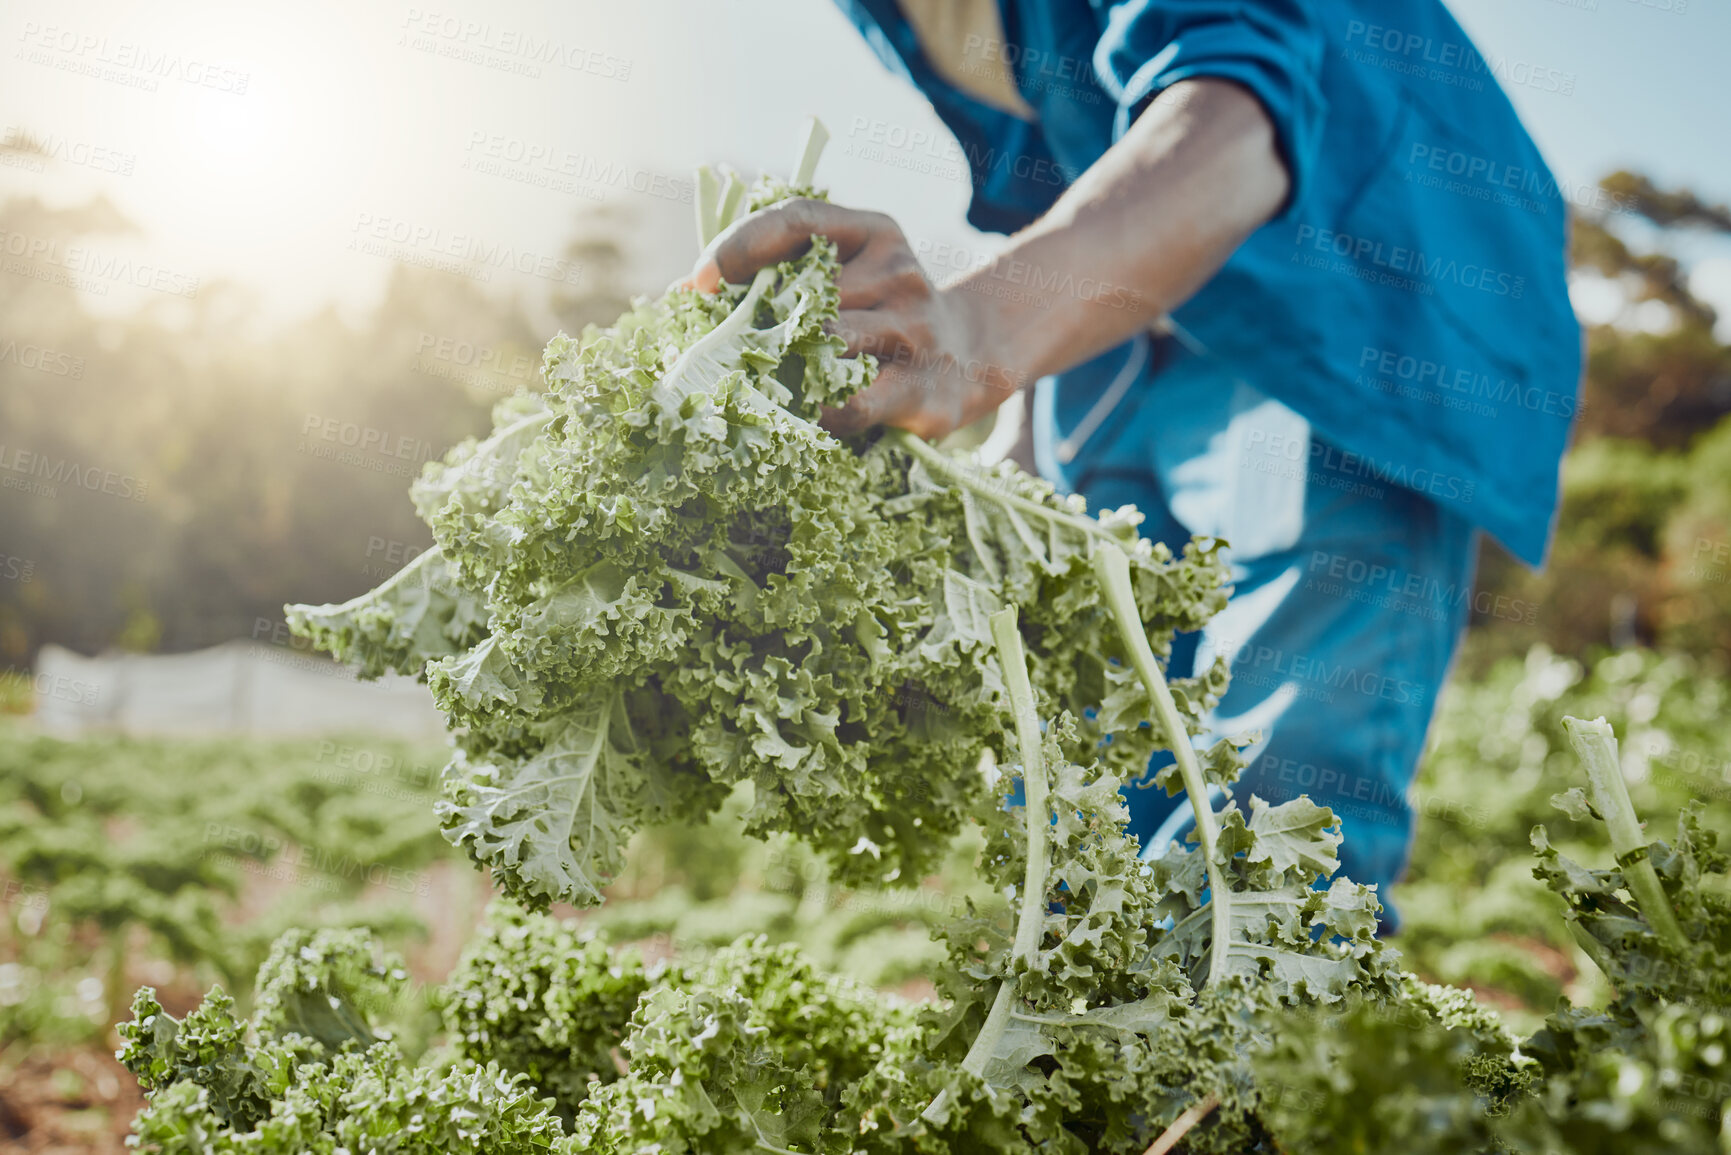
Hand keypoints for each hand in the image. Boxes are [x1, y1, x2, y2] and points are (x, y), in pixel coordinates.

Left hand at [678, 198, 1023, 439]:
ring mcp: (917, 328)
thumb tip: (686, 292)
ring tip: (765, 385)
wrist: (970, 358)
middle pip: (806, 294)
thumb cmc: (879, 316)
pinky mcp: (923, 387)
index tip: (701, 282)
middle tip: (727, 353)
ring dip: (786, 368)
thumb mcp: (846, 276)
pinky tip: (807, 414)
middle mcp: (901, 271)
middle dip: (759, 325)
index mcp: (874, 232)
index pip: (798, 220)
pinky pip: (852, 402)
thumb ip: (780, 274)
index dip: (740, 247)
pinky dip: (817, 412)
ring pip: (827, 345)